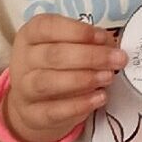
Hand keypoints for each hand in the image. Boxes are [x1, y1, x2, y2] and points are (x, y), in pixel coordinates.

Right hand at [3, 15, 124, 141]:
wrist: (34, 104)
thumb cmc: (57, 66)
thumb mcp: (70, 47)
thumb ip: (90, 42)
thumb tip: (111, 46)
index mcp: (31, 34)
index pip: (47, 27)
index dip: (78, 31)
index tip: (103, 37)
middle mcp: (23, 59)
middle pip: (53, 55)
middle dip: (90, 56)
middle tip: (117, 59)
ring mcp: (23, 89)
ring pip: (48, 82)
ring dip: (83, 79)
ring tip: (108, 77)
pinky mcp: (32, 114)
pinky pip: (53, 110)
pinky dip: (79, 104)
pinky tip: (99, 97)